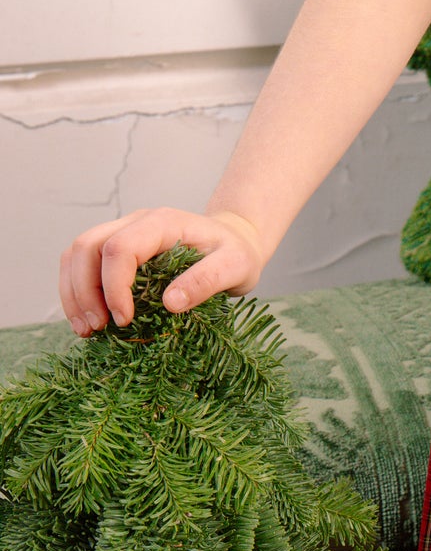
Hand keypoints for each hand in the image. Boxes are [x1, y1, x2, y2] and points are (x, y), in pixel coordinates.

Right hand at [59, 207, 268, 335]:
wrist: (235, 241)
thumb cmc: (235, 254)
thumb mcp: (236, 267)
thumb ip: (208, 281)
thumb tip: (170, 303)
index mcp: (163, 223)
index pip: (121, 248)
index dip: (114, 286)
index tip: (124, 320)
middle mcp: (136, 222)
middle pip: (88, 246)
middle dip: (84, 291)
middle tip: (97, 328)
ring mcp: (122, 232)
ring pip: (77, 253)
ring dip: (73, 292)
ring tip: (87, 329)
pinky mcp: (116, 249)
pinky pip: (81, 264)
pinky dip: (76, 291)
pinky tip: (88, 319)